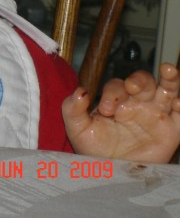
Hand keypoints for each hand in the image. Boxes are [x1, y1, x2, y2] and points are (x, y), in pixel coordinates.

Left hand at [62, 63, 179, 162]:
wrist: (110, 171)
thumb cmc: (94, 147)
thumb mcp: (77, 128)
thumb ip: (73, 108)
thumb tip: (80, 91)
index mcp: (116, 99)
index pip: (117, 86)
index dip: (113, 93)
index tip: (105, 109)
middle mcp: (138, 102)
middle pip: (143, 81)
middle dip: (138, 80)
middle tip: (131, 87)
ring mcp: (156, 114)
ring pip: (167, 89)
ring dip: (170, 78)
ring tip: (168, 70)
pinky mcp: (172, 130)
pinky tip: (178, 103)